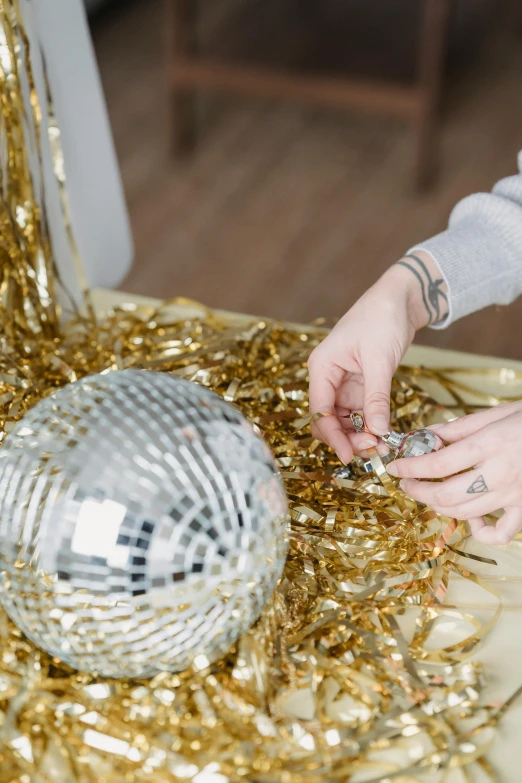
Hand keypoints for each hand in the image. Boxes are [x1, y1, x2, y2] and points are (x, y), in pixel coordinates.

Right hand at [307, 252, 446, 463]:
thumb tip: (377, 431)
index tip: (350, 457)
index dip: (333, 437)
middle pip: (328, 420)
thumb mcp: (380, 360)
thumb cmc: (383, 318)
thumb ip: (376, 397)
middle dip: (347, 438)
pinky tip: (383, 433)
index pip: (319, 411)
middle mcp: (328, 378)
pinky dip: (370, 424)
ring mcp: (344, 383)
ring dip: (359, 434)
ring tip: (382, 445)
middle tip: (374, 450)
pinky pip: (360, 412)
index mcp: (322, 368)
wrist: (400, 298)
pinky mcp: (360, 385)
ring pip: (344, 419)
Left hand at [387, 402, 521, 544]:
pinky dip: (480, 530)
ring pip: (464, 513)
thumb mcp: (496, 412)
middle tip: (406, 481)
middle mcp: (500, 473)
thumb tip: (426, 436)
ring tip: (427, 494)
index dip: (409, 467)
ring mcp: (515, 494)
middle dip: (417, 490)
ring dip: (438, 507)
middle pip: (445, 494)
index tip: (394, 466)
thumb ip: (460, 427)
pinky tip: (471, 517)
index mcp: (490, 444)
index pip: (436, 464)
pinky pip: (501, 533)